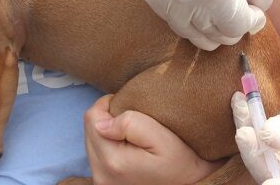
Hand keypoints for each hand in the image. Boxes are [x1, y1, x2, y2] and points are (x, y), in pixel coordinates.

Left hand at [83, 94, 220, 184]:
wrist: (190, 184)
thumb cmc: (180, 160)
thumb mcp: (161, 137)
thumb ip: (130, 123)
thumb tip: (101, 122)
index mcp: (112, 160)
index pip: (92, 117)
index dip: (111, 104)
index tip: (132, 107)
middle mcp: (101, 174)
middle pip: (89, 129)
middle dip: (108, 118)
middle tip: (135, 121)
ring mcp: (101, 181)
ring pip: (91, 140)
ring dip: (108, 132)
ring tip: (133, 134)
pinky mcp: (105, 183)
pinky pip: (97, 154)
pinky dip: (109, 145)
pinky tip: (128, 147)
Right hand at [139, 0, 272, 49]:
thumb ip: (261, 2)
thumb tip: (251, 25)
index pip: (239, 27)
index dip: (252, 18)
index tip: (253, 4)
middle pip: (217, 37)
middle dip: (233, 23)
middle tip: (237, 2)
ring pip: (195, 37)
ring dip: (213, 26)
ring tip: (221, 3)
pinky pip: (178, 24)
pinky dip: (193, 18)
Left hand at [231, 73, 279, 183]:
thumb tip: (266, 136)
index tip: (270, 183)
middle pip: (277, 176)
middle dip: (256, 156)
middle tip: (244, 134)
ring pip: (261, 158)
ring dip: (247, 136)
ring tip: (242, 109)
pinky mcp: (275, 148)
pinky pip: (256, 140)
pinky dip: (246, 121)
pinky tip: (239, 103)